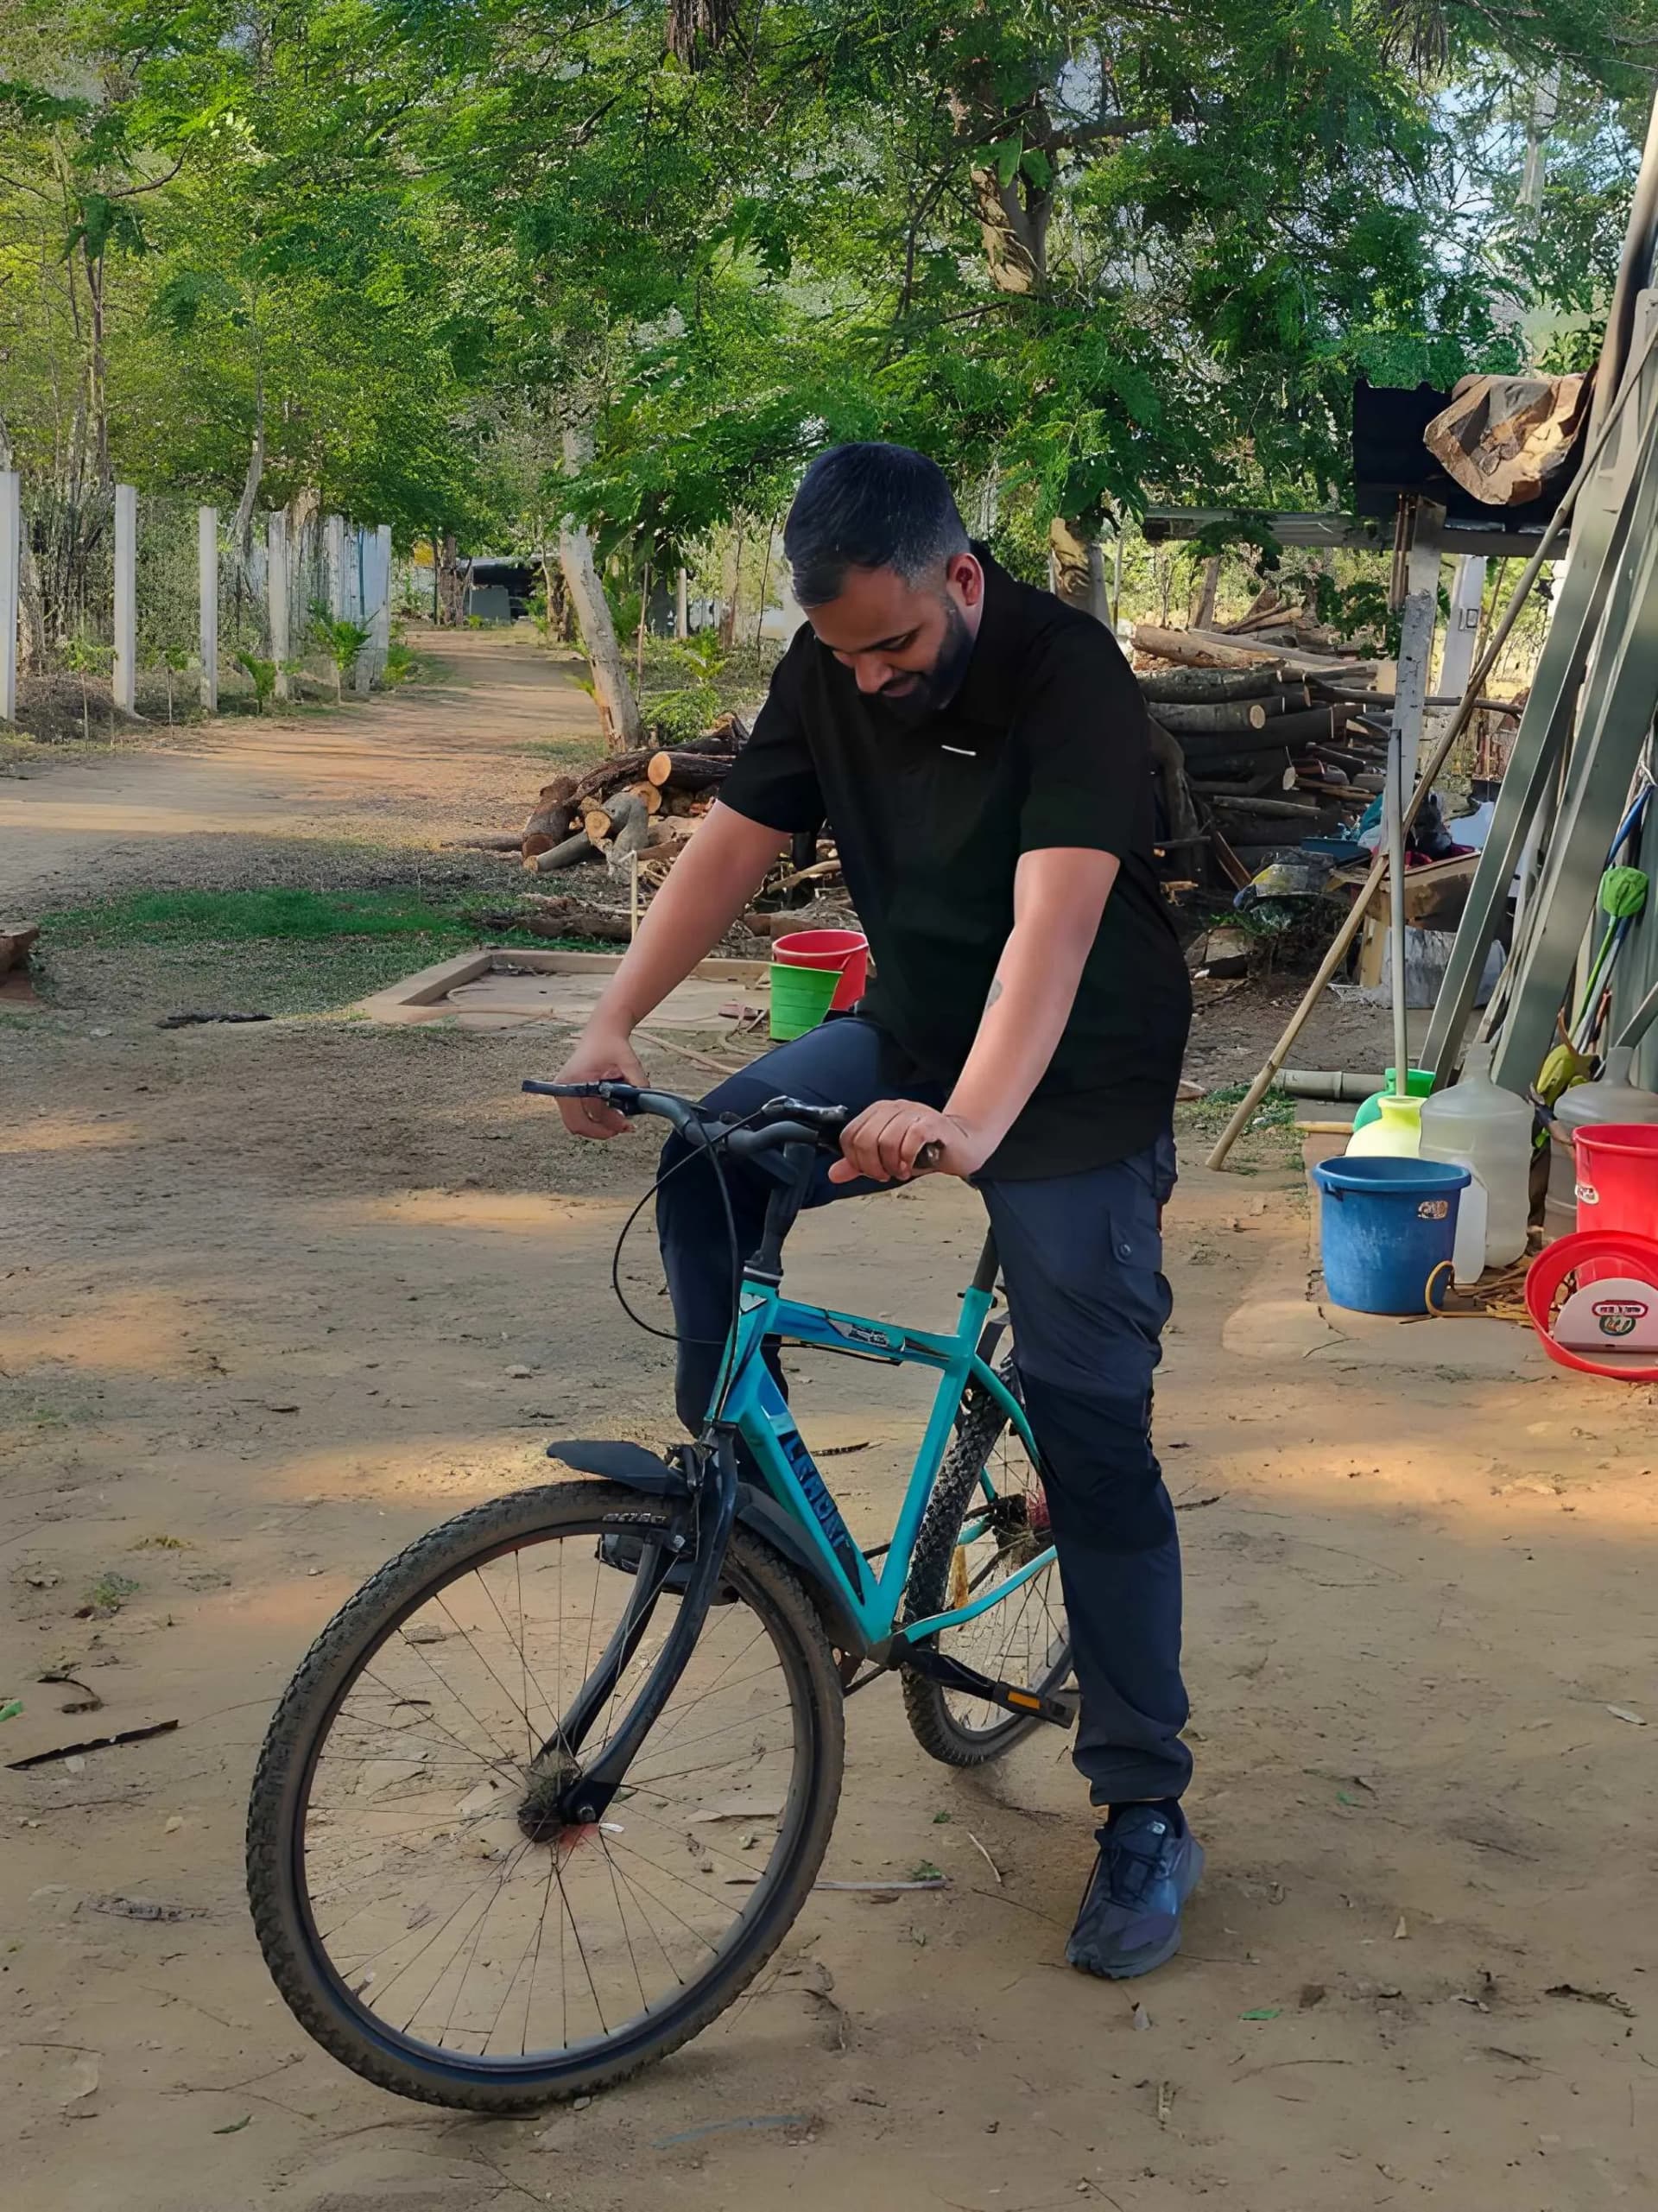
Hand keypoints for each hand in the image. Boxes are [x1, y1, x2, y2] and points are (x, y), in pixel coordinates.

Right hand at [551, 1027, 647, 1139]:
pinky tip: (616, 1111)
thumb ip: (638, 1083)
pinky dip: (600, 1115)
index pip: (579, 1119)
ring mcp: (567, 1091)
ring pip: (583, 1120)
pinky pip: (585, 1112)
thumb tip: (645, 1104)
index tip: (621, 1127)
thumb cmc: (611, 1043)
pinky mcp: (574, 1092)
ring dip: (603, 1123)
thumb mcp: (628, 1062)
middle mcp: (564, 1089)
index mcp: (571, 1083)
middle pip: (579, 1124)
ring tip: (623, 1119)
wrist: (604, 1031)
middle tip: (624, 1127)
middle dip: (602, 1129)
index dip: (600, 1129)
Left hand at [828, 1101, 989, 1184]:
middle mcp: (894, 1109)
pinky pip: (911, 1138)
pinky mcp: (932, 1123)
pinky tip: (911, 1166)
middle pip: (865, 1139)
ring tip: (901, 1171)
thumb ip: (860, 1163)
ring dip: (891, 1164)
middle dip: (872, 1165)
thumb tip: (833, 1173)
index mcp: (878, 1113)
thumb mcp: (886, 1158)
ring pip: (886, 1140)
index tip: (871, 1171)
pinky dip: (908, 1158)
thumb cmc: (925, 1149)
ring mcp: (914, 1113)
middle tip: (886, 1174)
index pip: (850, 1136)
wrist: (962, 1144)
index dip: (855, 1160)